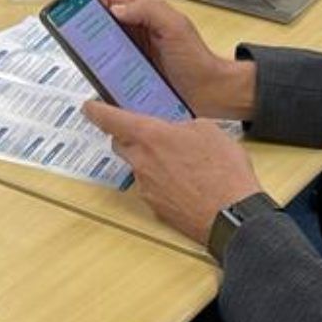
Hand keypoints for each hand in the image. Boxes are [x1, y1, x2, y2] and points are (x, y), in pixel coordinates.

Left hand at [82, 102, 262, 243]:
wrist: (232, 214)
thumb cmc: (223, 170)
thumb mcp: (207, 130)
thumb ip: (181, 126)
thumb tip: (175, 131)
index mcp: (151, 137)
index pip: (112, 119)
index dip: (97, 111)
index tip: (89, 107)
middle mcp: (142, 162)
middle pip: (121, 144)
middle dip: (129, 136)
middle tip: (149, 132)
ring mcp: (147, 187)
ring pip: (138, 166)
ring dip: (150, 160)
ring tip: (180, 160)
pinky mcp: (156, 207)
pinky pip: (151, 186)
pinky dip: (162, 181)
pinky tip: (186, 181)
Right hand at [93, 0, 256, 118]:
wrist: (211, 92)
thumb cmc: (198, 58)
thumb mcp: (175, 26)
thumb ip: (149, 10)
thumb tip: (117, 8)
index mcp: (144, 13)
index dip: (91, 2)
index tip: (78, 12)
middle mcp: (136, 31)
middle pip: (100, 25)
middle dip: (87, 31)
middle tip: (79, 41)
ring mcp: (133, 54)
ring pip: (103, 50)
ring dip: (94, 55)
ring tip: (88, 62)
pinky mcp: (131, 75)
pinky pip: (110, 72)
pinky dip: (104, 76)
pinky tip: (102, 82)